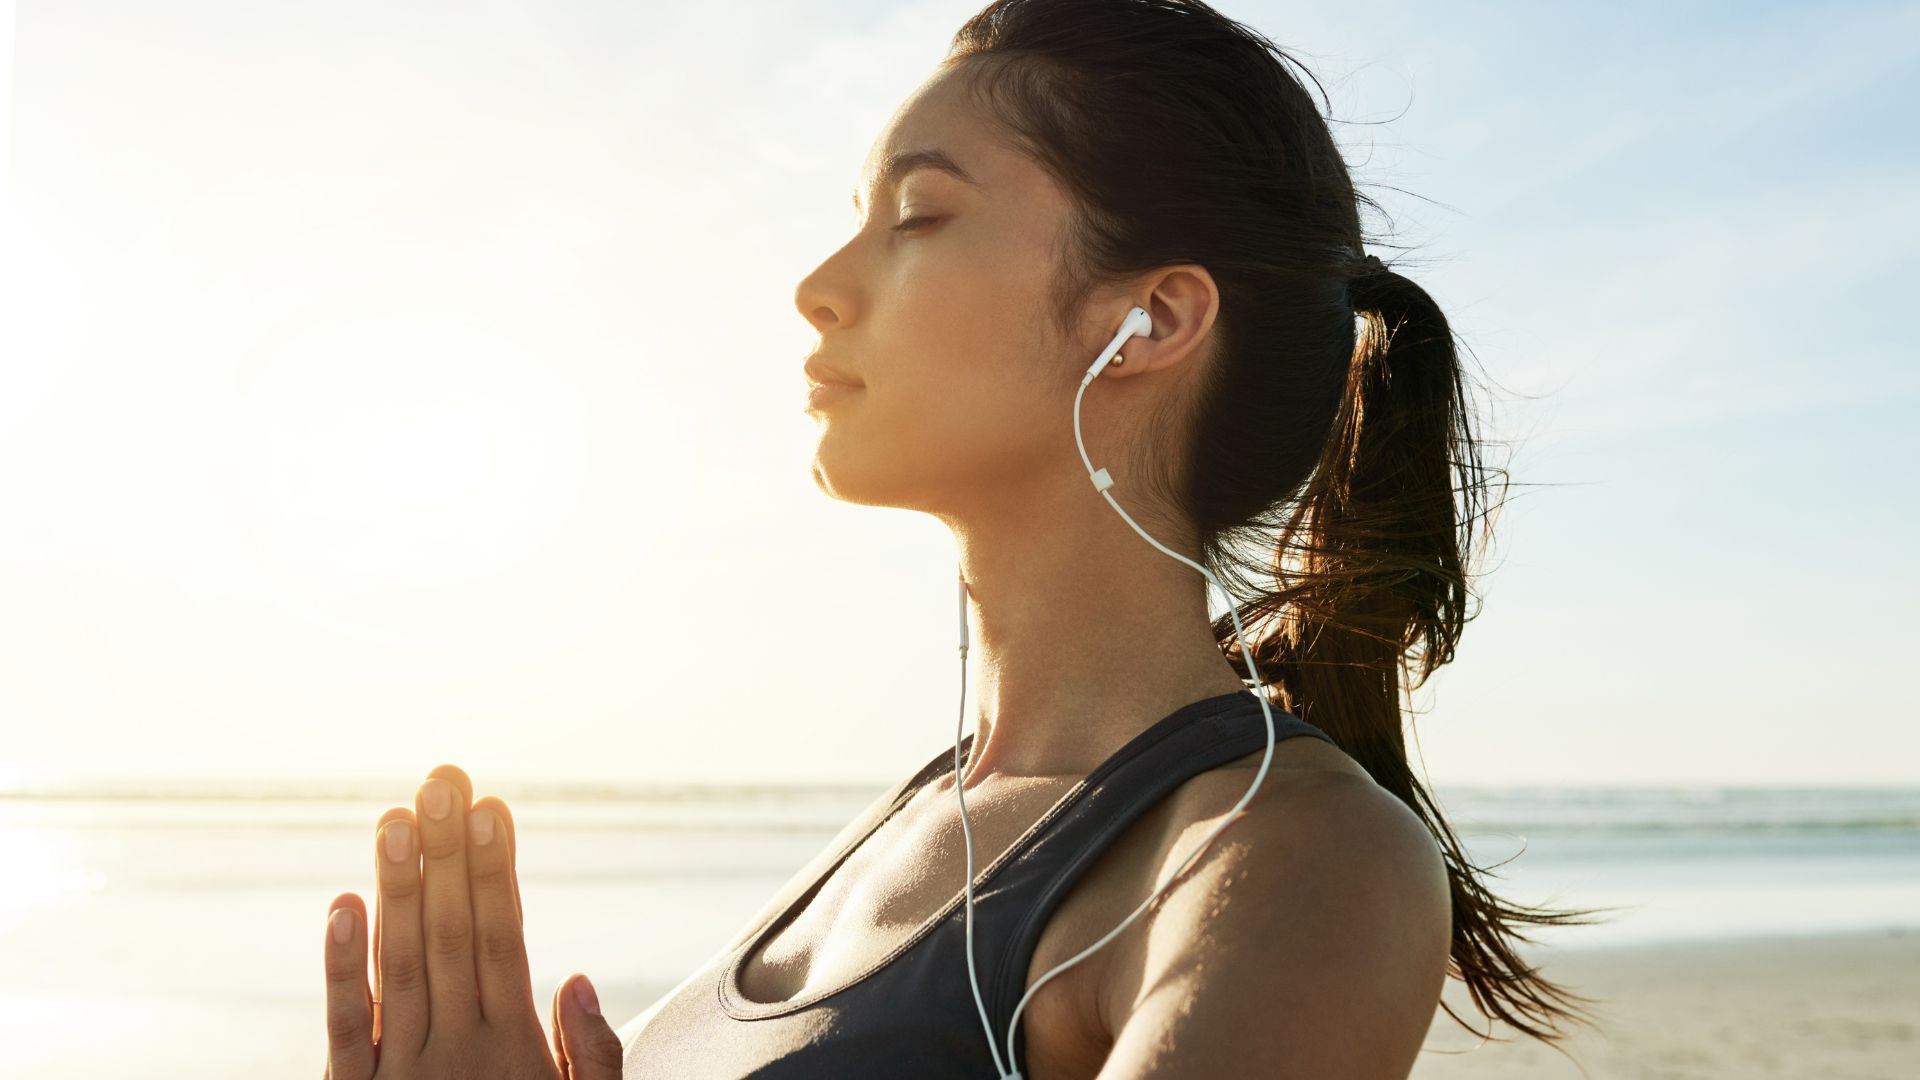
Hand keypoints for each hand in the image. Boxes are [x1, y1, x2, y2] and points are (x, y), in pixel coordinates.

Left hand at [322, 765, 623, 1078]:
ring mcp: (403, 1075)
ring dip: (399, 887)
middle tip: (441, 783)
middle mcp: (458, 1052)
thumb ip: (591, 1054)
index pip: (503, 940)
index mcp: (514, 1048)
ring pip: (398, 966)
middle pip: (452, 937)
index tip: (491, 807)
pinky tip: (342, 904)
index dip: (496, 870)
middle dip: (447, 853)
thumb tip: (578, 980)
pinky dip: (340, 966)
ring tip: (397, 817)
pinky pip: (345, 1027)